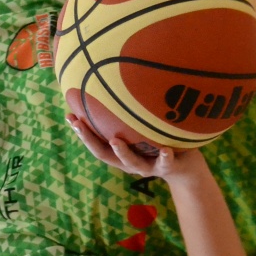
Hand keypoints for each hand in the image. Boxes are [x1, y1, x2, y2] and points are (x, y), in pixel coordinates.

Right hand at [66, 111, 186, 179]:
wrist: (187, 168)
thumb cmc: (160, 144)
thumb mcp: (142, 132)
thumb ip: (128, 119)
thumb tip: (113, 88)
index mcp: (121, 154)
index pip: (96, 144)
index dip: (81, 131)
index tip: (69, 116)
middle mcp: (130, 162)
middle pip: (106, 155)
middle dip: (90, 140)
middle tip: (79, 124)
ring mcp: (149, 166)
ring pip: (133, 162)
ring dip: (123, 152)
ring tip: (115, 141)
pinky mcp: (169, 167)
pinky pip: (166, 163)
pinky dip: (164, 157)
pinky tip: (165, 150)